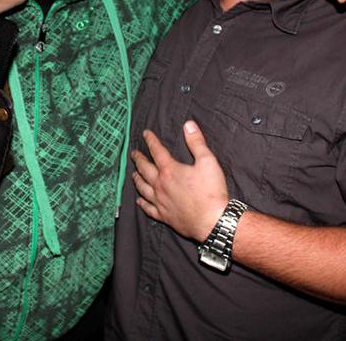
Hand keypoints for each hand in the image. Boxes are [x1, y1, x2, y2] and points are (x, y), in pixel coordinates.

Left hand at [132, 121, 228, 241]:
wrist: (212, 221)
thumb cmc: (211, 191)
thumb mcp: (208, 161)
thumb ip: (197, 142)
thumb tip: (188, 125)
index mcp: (170, 170)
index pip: (157, 151)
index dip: (151, 140)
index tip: (145, 134)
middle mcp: (160, 185)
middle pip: (145, 169)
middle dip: (138, 159)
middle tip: (134, 153)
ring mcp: (160, 202)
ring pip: (143, 188)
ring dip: (137, 179)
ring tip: (134, 174)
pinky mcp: (164, 216)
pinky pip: (148, 208)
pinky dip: (142, 203)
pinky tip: (139, 200)